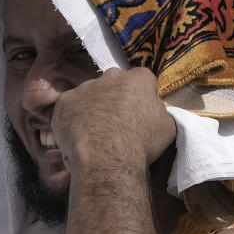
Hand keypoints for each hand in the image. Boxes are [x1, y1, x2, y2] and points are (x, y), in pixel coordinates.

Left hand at [51, 68, 175, 174]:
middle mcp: (111, 76)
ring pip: (90, 96)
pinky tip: (79, 137)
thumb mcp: (167, 127)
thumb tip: (153, 111)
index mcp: (138, 79)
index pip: (143, 81)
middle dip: (115, 100)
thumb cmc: (142, 143)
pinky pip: (70, 108)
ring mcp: (85, 87)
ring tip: (95, 135)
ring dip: (93, 109)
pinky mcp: (65, 101)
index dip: (141, 97)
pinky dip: (73, 119)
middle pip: (114, 85)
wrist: (108, 157)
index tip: (139, 114)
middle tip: (115, 124)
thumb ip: (160, 112)